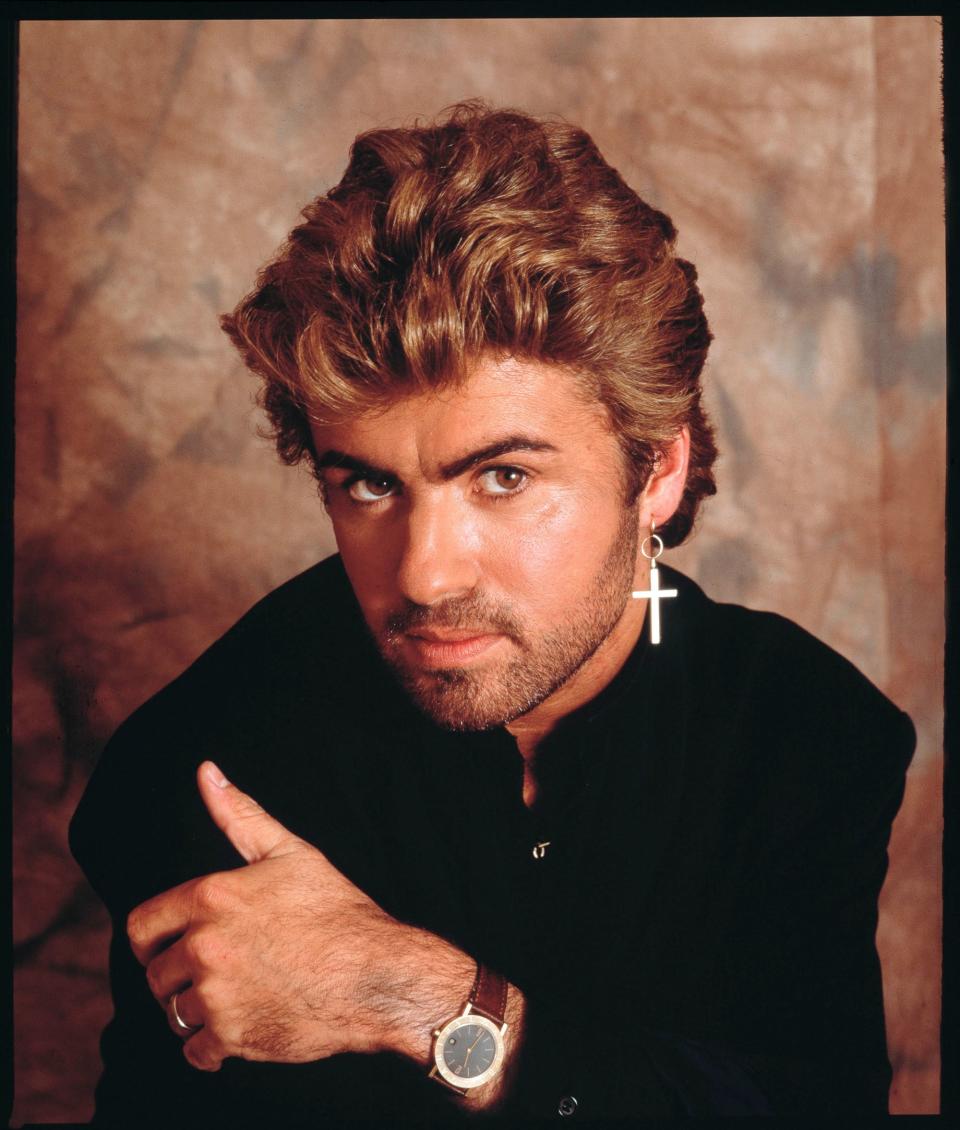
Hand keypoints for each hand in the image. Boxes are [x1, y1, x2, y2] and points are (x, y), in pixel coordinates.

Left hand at [127, 761, 471, 1071]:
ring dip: (197, 1010)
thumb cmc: (337, 911)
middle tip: (217, 971)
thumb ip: (239, 814)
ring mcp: (216, 995)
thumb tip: (206, 771)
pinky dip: (213, 1047)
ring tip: (238, 995)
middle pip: (155, 975)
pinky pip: (194, 1053)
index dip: (155, 938)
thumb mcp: (289, 853)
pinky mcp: (232, 1038)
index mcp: (210, 898)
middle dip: (179, 975)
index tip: (173, 944)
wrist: (377, 974)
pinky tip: (244, 1025)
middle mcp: (204, 947)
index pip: (140, 927)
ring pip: (174, 1014)